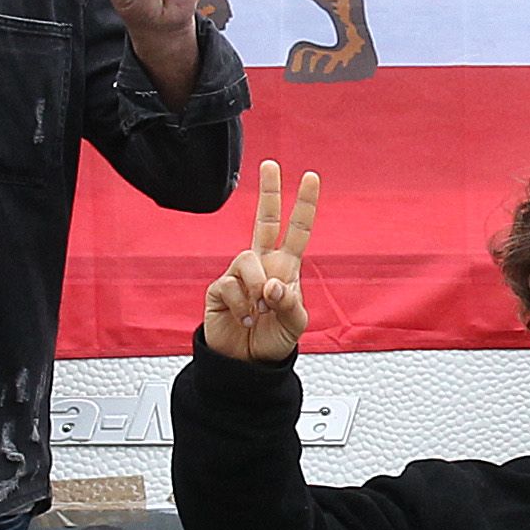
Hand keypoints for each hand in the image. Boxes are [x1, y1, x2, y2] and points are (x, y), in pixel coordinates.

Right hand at [202, 159, 323, 367]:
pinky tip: (244, 317)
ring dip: (256, 286)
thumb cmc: (274, 341)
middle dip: (268, 192)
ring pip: (246, 259)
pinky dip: (241, 304)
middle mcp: (262, 265)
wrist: (246, 364)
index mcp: (285, 268)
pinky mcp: (219, 289)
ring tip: (258, 310)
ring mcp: (239, 275)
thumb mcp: (296, 325)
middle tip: (270, 164)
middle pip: (264, 220)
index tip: (310, 177)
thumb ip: (290, 303)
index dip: (304, 205)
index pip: (296, 230)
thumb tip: (272, 283)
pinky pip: (229, 285)